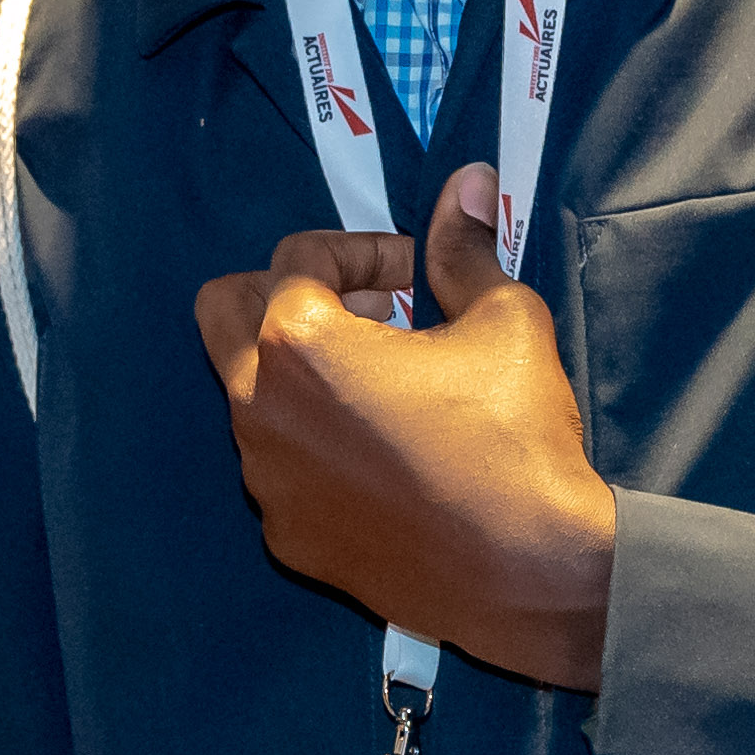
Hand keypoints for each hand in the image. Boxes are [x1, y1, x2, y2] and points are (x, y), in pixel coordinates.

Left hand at [191, 163, 616, 689]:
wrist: (529, 570)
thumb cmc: (516, 438)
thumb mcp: (503, 321)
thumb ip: (462, 250)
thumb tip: (464, 184)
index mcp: (298, 342)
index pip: (298, 257)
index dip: (362, 251)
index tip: (413, 274)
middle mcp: (257, 407)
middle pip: (224, 311)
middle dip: (287, 293)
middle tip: (366, 312)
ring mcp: (265, 479)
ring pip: (250, 393)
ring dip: (302, 371)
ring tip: (385, 383)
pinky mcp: (285, 535)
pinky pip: (279, 465)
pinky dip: (314, 442)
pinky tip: (383, 454)